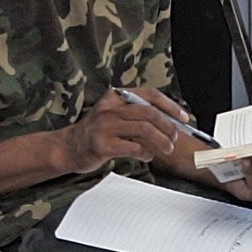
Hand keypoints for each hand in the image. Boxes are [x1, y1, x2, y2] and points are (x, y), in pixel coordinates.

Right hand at [61, 88, 180, 172]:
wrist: (69, 147)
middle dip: (168, 126)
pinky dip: (146, 153)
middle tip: (175, 137)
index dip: (170, 106)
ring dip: (161, 141)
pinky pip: (134, 148)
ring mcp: (105, 126)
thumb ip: (136, 115)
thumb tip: (170, 122)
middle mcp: (110, 108)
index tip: (183, 117)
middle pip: (149, 113)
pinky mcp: (103, 145)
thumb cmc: (96, 133)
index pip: (149, 95)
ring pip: (144, 130)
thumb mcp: (113, 114)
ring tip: (167, 149)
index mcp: (115, 96)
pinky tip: (147, 156)